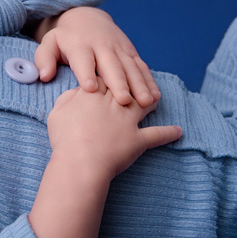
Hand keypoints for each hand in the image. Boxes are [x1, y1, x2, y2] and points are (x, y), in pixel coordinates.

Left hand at [34, 7, 160, 106]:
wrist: (87, 18)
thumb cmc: (65, 39)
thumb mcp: (49, 43)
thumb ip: (44, 58)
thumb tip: (43, 75)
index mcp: (80, 46)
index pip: (83, 60)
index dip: (86, 73)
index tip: (90, 89)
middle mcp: (102, 46)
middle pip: (111, 65)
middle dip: (119, 82)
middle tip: (124, 100)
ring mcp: (119, 49)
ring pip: (131, 67)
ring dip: (139, 84)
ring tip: (146, 102)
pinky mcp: (131, 52)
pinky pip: (142, 66)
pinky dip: (150, 81)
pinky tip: (155, 97)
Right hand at [46, 78, 182, 181]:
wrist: (80, 161)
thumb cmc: (65, 138)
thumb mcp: (58, 112)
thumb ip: (68, 98)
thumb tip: (77, 92)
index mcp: (94, 92)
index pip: (104, 77)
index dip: (106, 77)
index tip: (108, 77)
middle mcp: (115, 102)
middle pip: (127, 86)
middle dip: (132, 82)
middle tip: (137, 80)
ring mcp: (128, 120)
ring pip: (144, 104)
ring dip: (152, 99)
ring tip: (157, 98)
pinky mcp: (138, 139)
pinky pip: (156, 135)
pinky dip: (168, 133)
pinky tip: (178, 131)